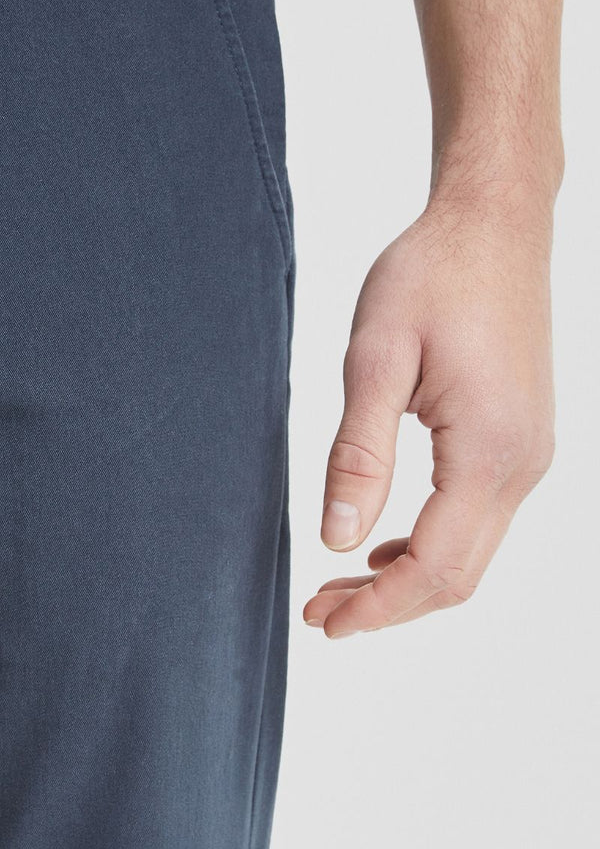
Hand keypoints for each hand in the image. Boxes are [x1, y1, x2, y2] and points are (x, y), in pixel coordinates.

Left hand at [304, 183, 556, 637]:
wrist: (493, 223)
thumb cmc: (433, 274)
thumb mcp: (375, 358)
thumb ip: (359, 455)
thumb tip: (337, 540)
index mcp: (490, 449)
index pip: (436, 565)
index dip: (379, 608)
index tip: (325, 625)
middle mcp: (523, 464)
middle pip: (459, 575)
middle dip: (388, 606)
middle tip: (319, 615)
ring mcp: (528, 454)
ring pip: (471, 553)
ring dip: (407, 580)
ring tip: (339, 586)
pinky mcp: (519, 441)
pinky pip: (477, 519)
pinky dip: (429, 546)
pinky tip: (381, 544)